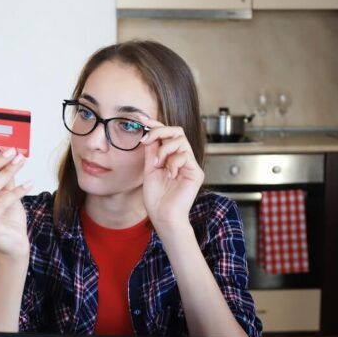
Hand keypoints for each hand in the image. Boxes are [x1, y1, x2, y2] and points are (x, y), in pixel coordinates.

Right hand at [0, 148, 31, 258]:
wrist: (13, 243)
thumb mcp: (3, 191)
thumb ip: (2, 175)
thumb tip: (7, 153)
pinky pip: (1, 202)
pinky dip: (17, 191)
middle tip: (12, 153)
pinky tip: (29, 184)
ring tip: (21, 163)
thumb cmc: (6, 217)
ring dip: (7, 173)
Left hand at [140, 117, 203, 232]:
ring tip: (159, 163)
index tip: (141, 119)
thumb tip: (149, 133)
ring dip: (165, 148)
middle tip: (148, 140)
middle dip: (160, 132)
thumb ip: (152, 152)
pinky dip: (173, 161)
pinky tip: (169, 174)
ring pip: (181, 140)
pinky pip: (185, 155)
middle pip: (177, 131)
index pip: (167, 135)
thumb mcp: (149, 170)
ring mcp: (190, 165)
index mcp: (171, 157)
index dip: (155, 124)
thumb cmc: (156, 199)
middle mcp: (183, 159)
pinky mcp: (196, 172)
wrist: (163, 217)